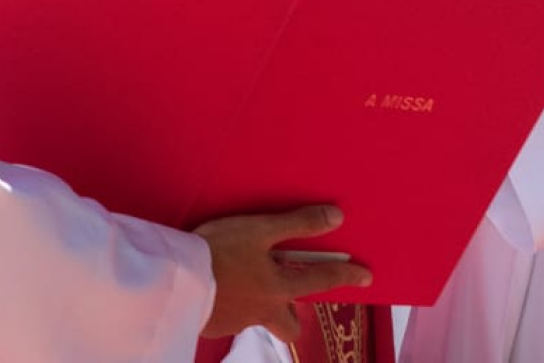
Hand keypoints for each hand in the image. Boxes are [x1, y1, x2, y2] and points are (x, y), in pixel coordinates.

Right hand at [195, 204, 370, 340]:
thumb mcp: (259, 229)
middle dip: (294, 316)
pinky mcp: (212, 324)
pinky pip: (230, 318)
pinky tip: (215, 289)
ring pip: (258, 319)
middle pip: (290, 327)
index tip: (367, 276)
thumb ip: (297, 224)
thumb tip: (337, 217)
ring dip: (257, 305)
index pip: (322, 281)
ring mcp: (237, 321)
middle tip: (287, 296)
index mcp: (278, 288)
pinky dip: (229, 304)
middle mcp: (263, 310)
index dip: (347, 276)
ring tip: (241, 283)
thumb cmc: (219, 252)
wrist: (176, 282)